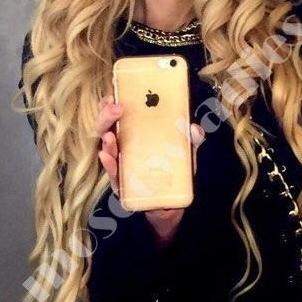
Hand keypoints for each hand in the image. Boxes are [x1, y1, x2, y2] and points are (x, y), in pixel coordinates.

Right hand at [95, 93, 205, 246]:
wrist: (172, 207)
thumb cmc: (174, 174)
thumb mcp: (185, 155)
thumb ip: (191, 141)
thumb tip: (194, 128)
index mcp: (135, 136)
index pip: (119, 116)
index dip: (111, 104)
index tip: (113, 94)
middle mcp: (124, 149)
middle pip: (107, 128)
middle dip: (107, 116)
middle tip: (115, 108)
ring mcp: (121, 167)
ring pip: (107, 150)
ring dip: (106, 140)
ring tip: (109, 135)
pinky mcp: (122, 186)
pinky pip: (112, 174)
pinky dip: (109, 165)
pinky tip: (107, 156)